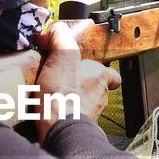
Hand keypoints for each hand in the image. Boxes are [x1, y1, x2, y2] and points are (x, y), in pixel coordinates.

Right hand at [32, 20, 121, 142]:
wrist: (59, 128)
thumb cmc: (63, 94)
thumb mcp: (62, 56)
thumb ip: (61, 38)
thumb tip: (56, 29)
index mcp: (99, 77)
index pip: (111, 75)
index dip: (102, 72)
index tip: (87, 68)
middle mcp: (99, 97)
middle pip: (95, 89)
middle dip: (81, 85)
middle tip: (62, 80)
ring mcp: (89, 115)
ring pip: (83, 105)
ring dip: (71, 100)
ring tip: (52, 96)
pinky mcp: (76, 128)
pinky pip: (71, 119)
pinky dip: (62, 115)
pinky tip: (47, 111)